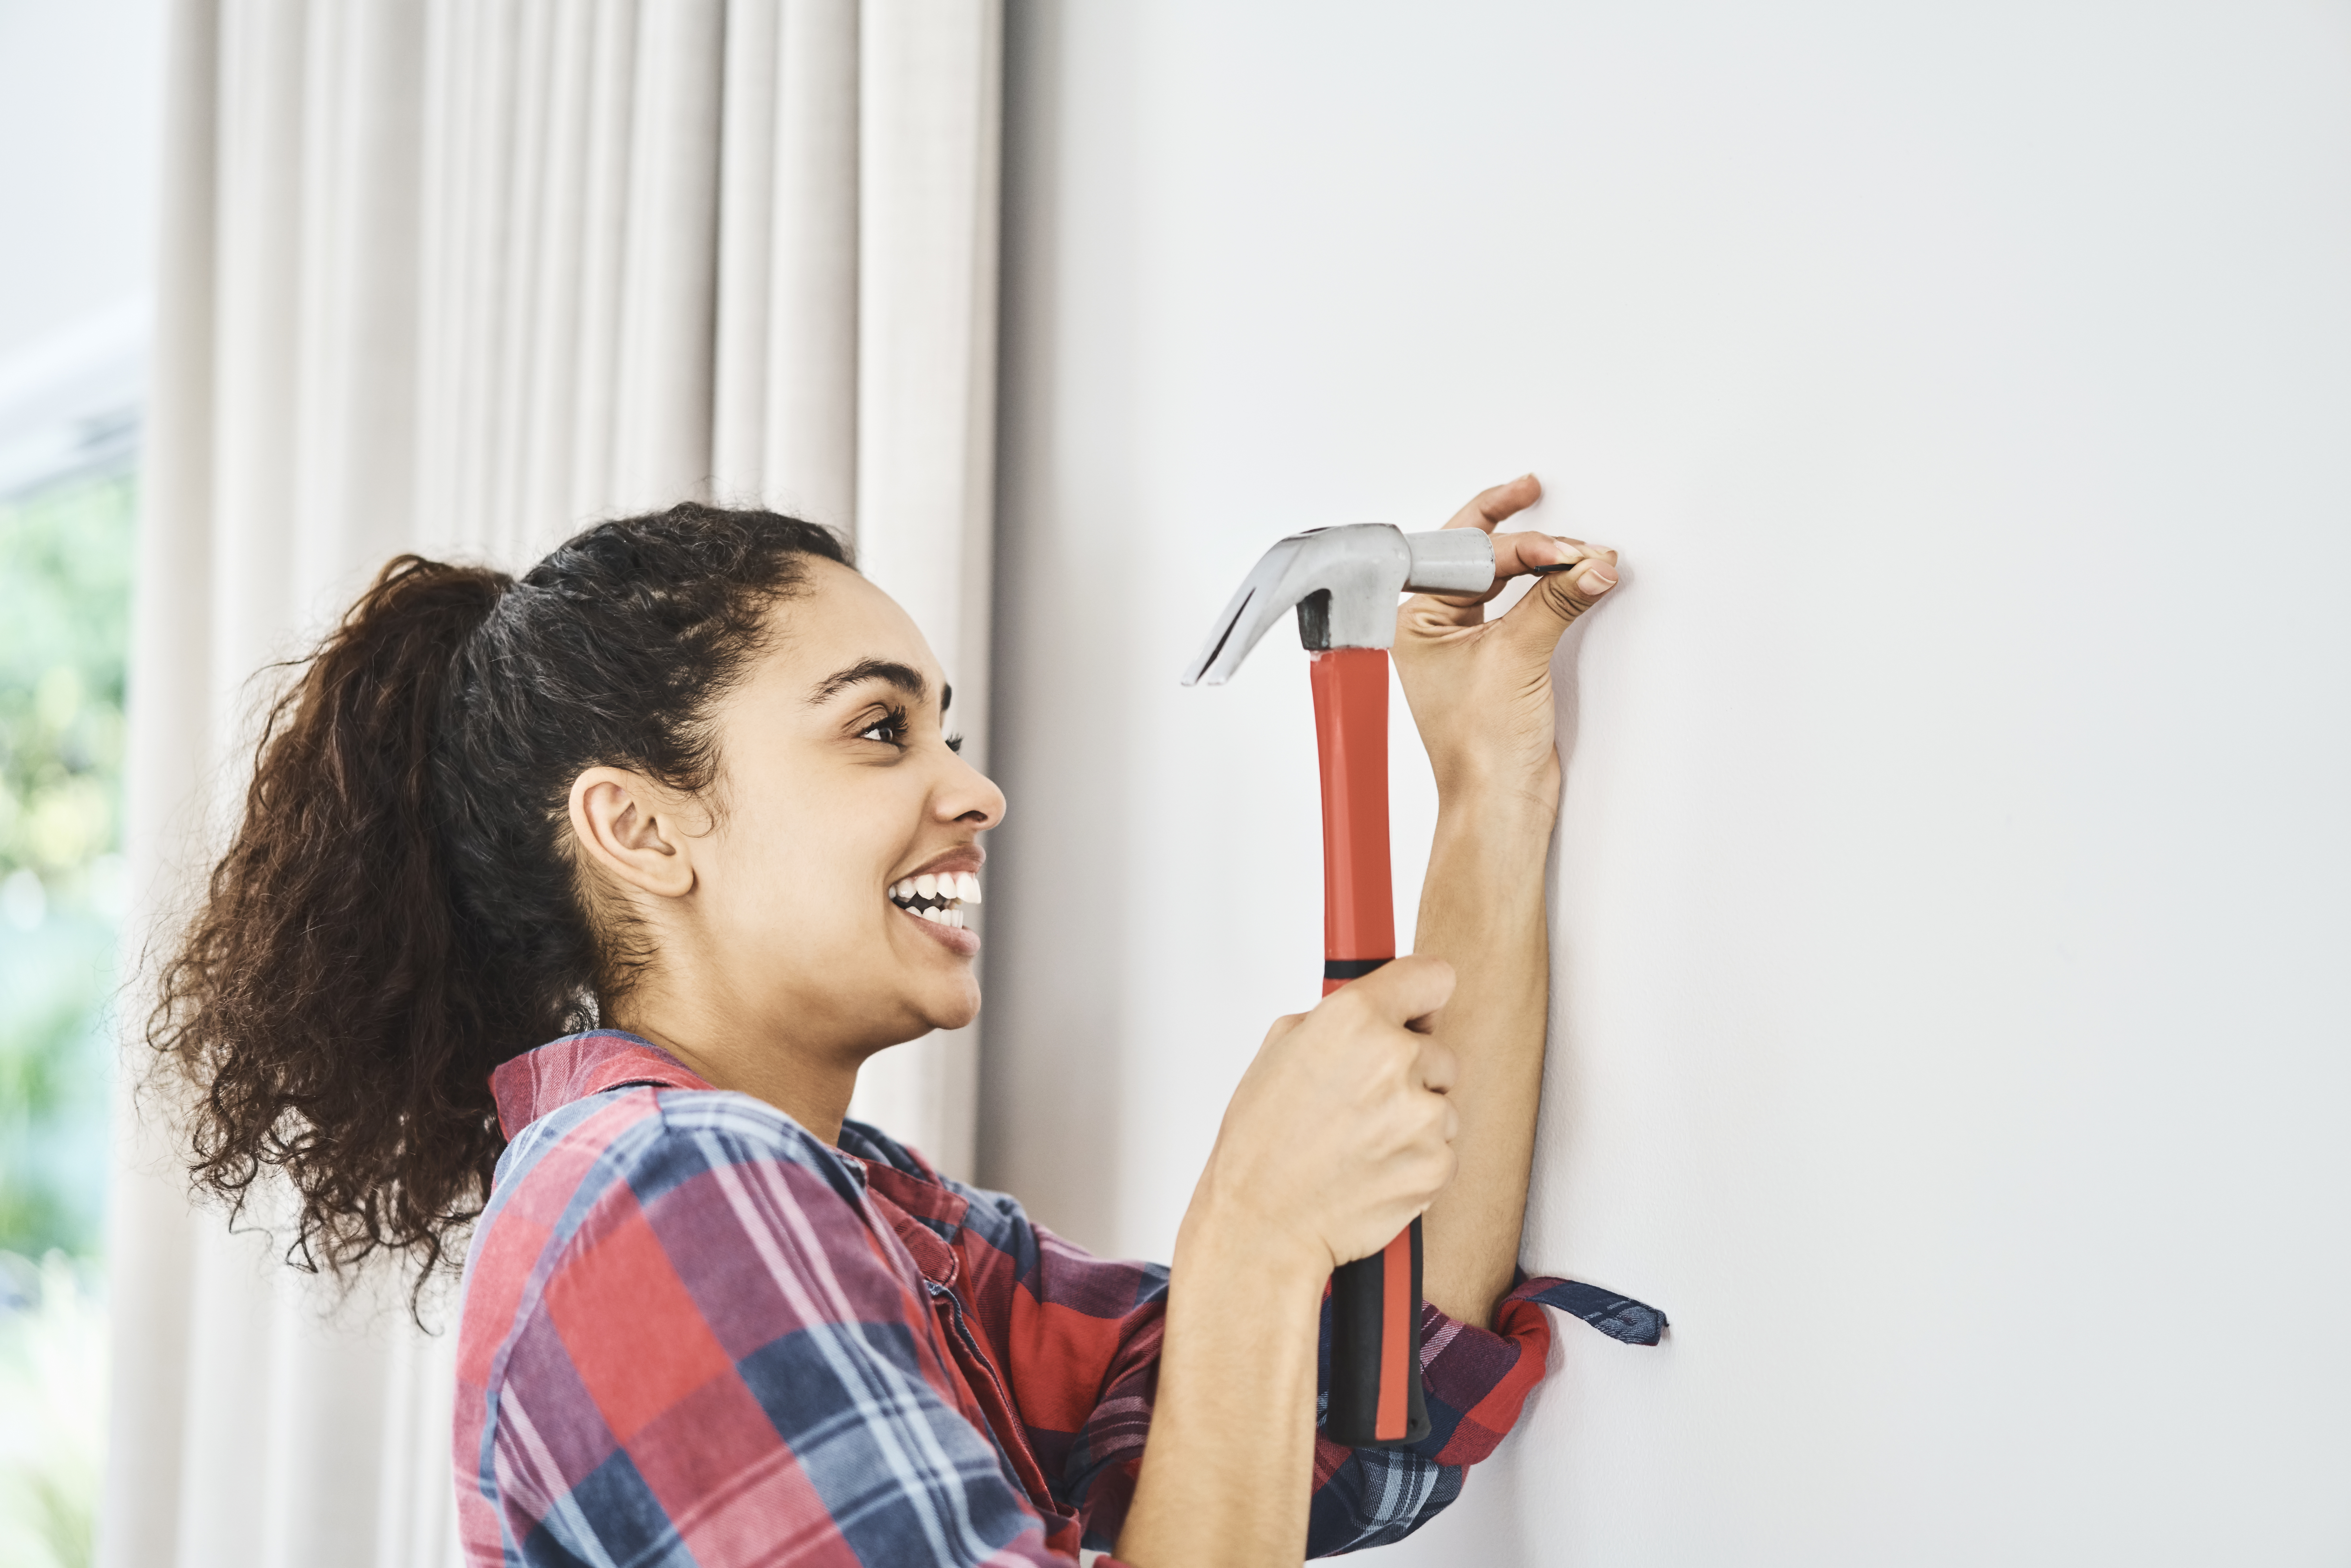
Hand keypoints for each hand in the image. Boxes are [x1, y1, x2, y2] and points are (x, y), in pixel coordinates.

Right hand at [1182, 957, 1461, 1274]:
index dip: (1420, 997)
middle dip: (1409, 1071)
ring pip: (1442, 1103)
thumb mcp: (1280, 1049)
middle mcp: (1396, 1059)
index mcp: (1355, 1019)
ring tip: (1359, 1140)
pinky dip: (1416, 1159)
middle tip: (1360, 1100)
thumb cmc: (1261, 1144)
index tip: (1414, 1011)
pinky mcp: (1438, 1164)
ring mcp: (1423, 1115)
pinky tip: (1373, 1168)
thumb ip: (1339, 1018)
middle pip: (1437, 1049)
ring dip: (1413, 1119)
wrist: (1263, 1224)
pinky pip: (1444, 1149)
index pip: (1433, 976)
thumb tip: (1379, 1007)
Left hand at [1394, 474, 1618, 807]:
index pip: (1465, 556)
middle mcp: (1434, 627)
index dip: (1515, 541)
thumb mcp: (1518, 657)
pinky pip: (1519, 603)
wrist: (1498, 799)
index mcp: (1415, 622)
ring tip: (1583, 554)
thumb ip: (1555, 602)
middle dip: (1527, 539)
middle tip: (1564, 527)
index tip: (1559, 545)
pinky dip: (1547, 587)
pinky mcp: (1496, 655)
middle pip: (1479, 556)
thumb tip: (1589, 564)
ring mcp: (1465, 640)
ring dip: (1542, 561)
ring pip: (1501, 577)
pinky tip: (1569, 574)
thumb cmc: (1479, 748)